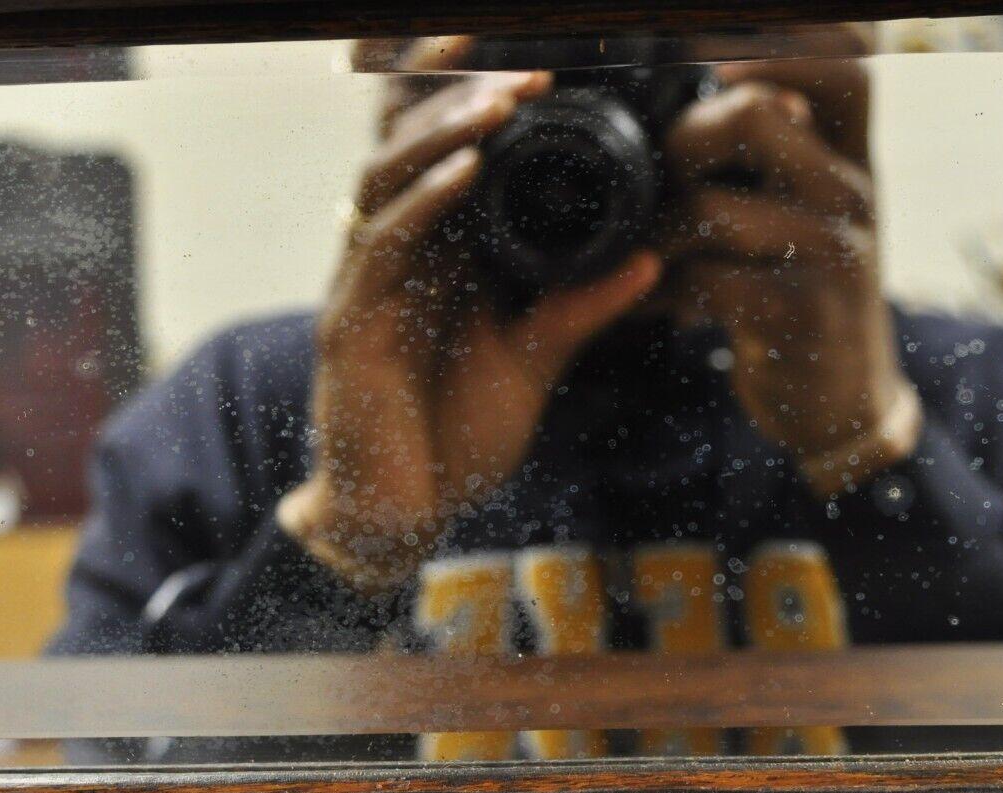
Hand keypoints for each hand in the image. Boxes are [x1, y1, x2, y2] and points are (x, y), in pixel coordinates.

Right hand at [280, 37, 661, 590]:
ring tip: (501, 102)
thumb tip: (652, 261)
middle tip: (526, 67)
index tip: (541, 64)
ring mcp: (365, 285)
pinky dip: (424, 201)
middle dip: (459, 95)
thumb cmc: (452, 439)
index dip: (474, 100)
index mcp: (432, 254)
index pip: (443, 154)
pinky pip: (385, 246)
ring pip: (389, 179)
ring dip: (446, 133)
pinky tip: (466, 170)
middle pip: (406, 146)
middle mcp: (392, 254)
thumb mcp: (533, 362)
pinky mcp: (350, 326)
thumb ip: (581, 309)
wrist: (398, 518)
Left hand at [666, 52, 922, 494]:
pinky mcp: (801, 316)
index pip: (845, 55)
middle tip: (654, 184)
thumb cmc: (799, 288)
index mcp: (850, 150)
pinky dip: (659, 293)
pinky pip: (705, 283)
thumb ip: (761, 152)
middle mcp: (853, 189)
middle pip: (758, 115)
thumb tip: (670, 100)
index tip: (711, 55)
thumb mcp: (796, 208)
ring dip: (654, 230)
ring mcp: (834, 253)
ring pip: (713, 207)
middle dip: (680, 140)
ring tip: (640, 254)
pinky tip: (650, 306)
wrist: (842, 400)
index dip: (780, 36)